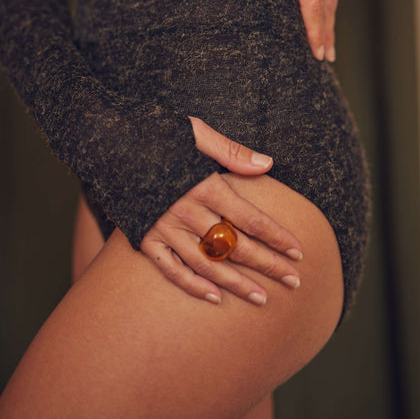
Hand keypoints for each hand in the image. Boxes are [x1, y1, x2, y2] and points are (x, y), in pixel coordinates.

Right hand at [140, 116, 302, 305]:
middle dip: (267, 264)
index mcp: (203, 185)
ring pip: (207, 264)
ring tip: (261, 298)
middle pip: (234, 245)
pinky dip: (193, 285)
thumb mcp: (196, 133)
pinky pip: (171, 269)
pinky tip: (215, 298)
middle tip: (294, 281)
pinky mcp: (144, 239)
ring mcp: (163, 228)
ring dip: (236, 283)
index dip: (276, 237)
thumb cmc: (158, 133)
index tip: (298, 252)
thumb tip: (268, 164)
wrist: (108, 141)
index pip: (250, 219)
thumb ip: (232, 152)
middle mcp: (186, 211)